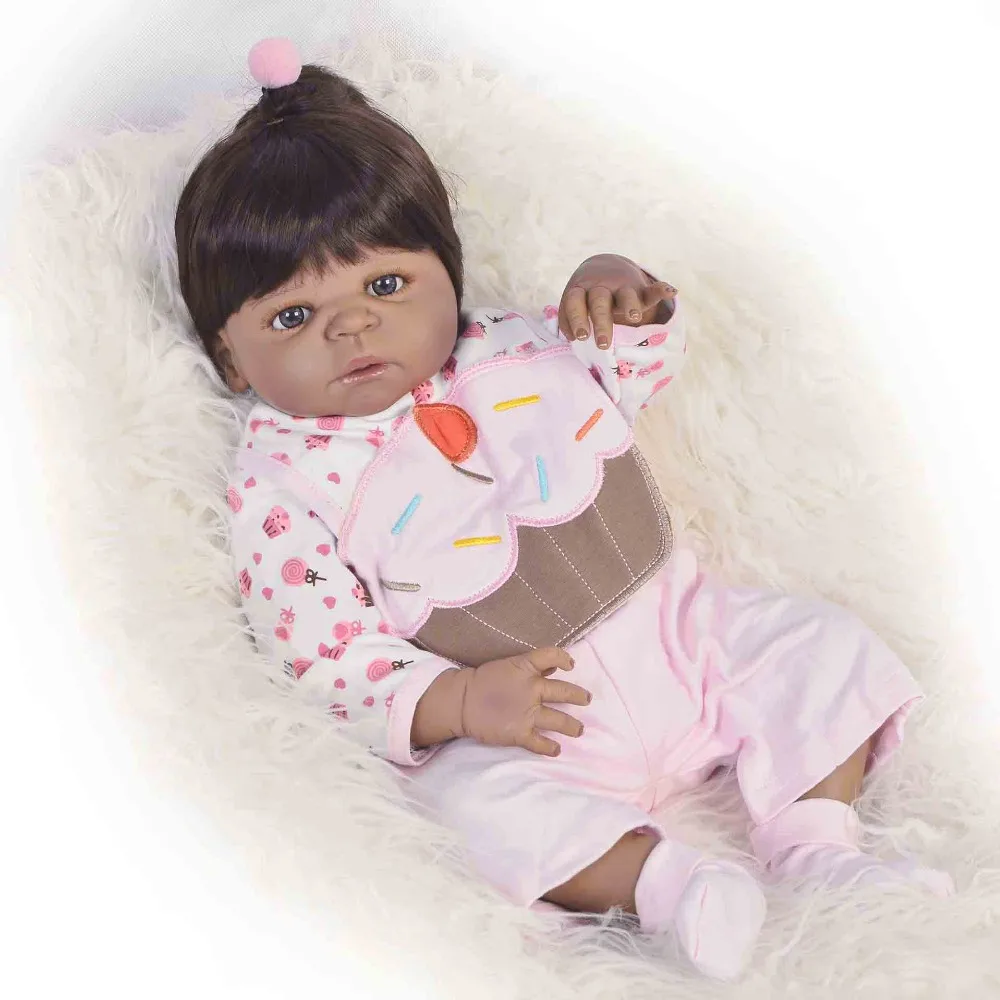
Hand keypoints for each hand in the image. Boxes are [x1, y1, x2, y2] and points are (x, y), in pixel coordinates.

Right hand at [459, 647, 591, 755]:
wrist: (461, 701)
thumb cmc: (483, 681)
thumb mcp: (508, 666)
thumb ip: (531, 667)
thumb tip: (554, 668)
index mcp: (526, 668)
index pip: (552, 656)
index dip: (565, 659)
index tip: (571, 665)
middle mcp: (532, 689)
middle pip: (564, 692)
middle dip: (579, 696)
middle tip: (587, 699)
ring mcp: (528, 713)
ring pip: (559, 721)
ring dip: (572, 726)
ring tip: (579, 730)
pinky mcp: (520, 733)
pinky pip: (541, 743)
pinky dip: (550, 747)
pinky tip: (556, 749)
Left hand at [558, 253, 676, 349]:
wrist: (603, 266)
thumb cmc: (584, 295)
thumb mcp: (573, 303)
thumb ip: (568, 320)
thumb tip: (573, 337)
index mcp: (580, 290)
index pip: (575, 302)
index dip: (577, 317)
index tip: (582, 336)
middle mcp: (601, 287)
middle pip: (600, 303)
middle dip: (601, 322)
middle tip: (603, 344)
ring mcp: (621, 288)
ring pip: (626, 296)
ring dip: (630, 306)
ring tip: (634, 318)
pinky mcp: (640, 290)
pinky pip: (651, 290)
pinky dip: (661, 290)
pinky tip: (671, 291)